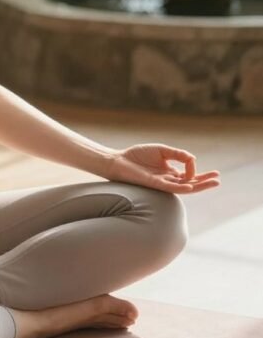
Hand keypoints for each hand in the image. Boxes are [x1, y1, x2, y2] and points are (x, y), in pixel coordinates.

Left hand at [104, 143, 220, 193]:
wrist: (119, 161)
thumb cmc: (138, 155)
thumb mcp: (162, 150)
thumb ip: (178, 154)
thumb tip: (193, 158)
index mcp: (170, 172)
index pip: (189, 174)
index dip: (194, 168)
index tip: (192, 159)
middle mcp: (168, 179)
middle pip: (191, 183)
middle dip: (205, 181)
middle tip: (218, 179)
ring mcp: (163, 183)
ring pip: (185, 187)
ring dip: (199, 186)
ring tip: (213, 183)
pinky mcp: (155, 184)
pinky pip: (171, 187)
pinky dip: (182, 186)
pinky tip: (191, 185)